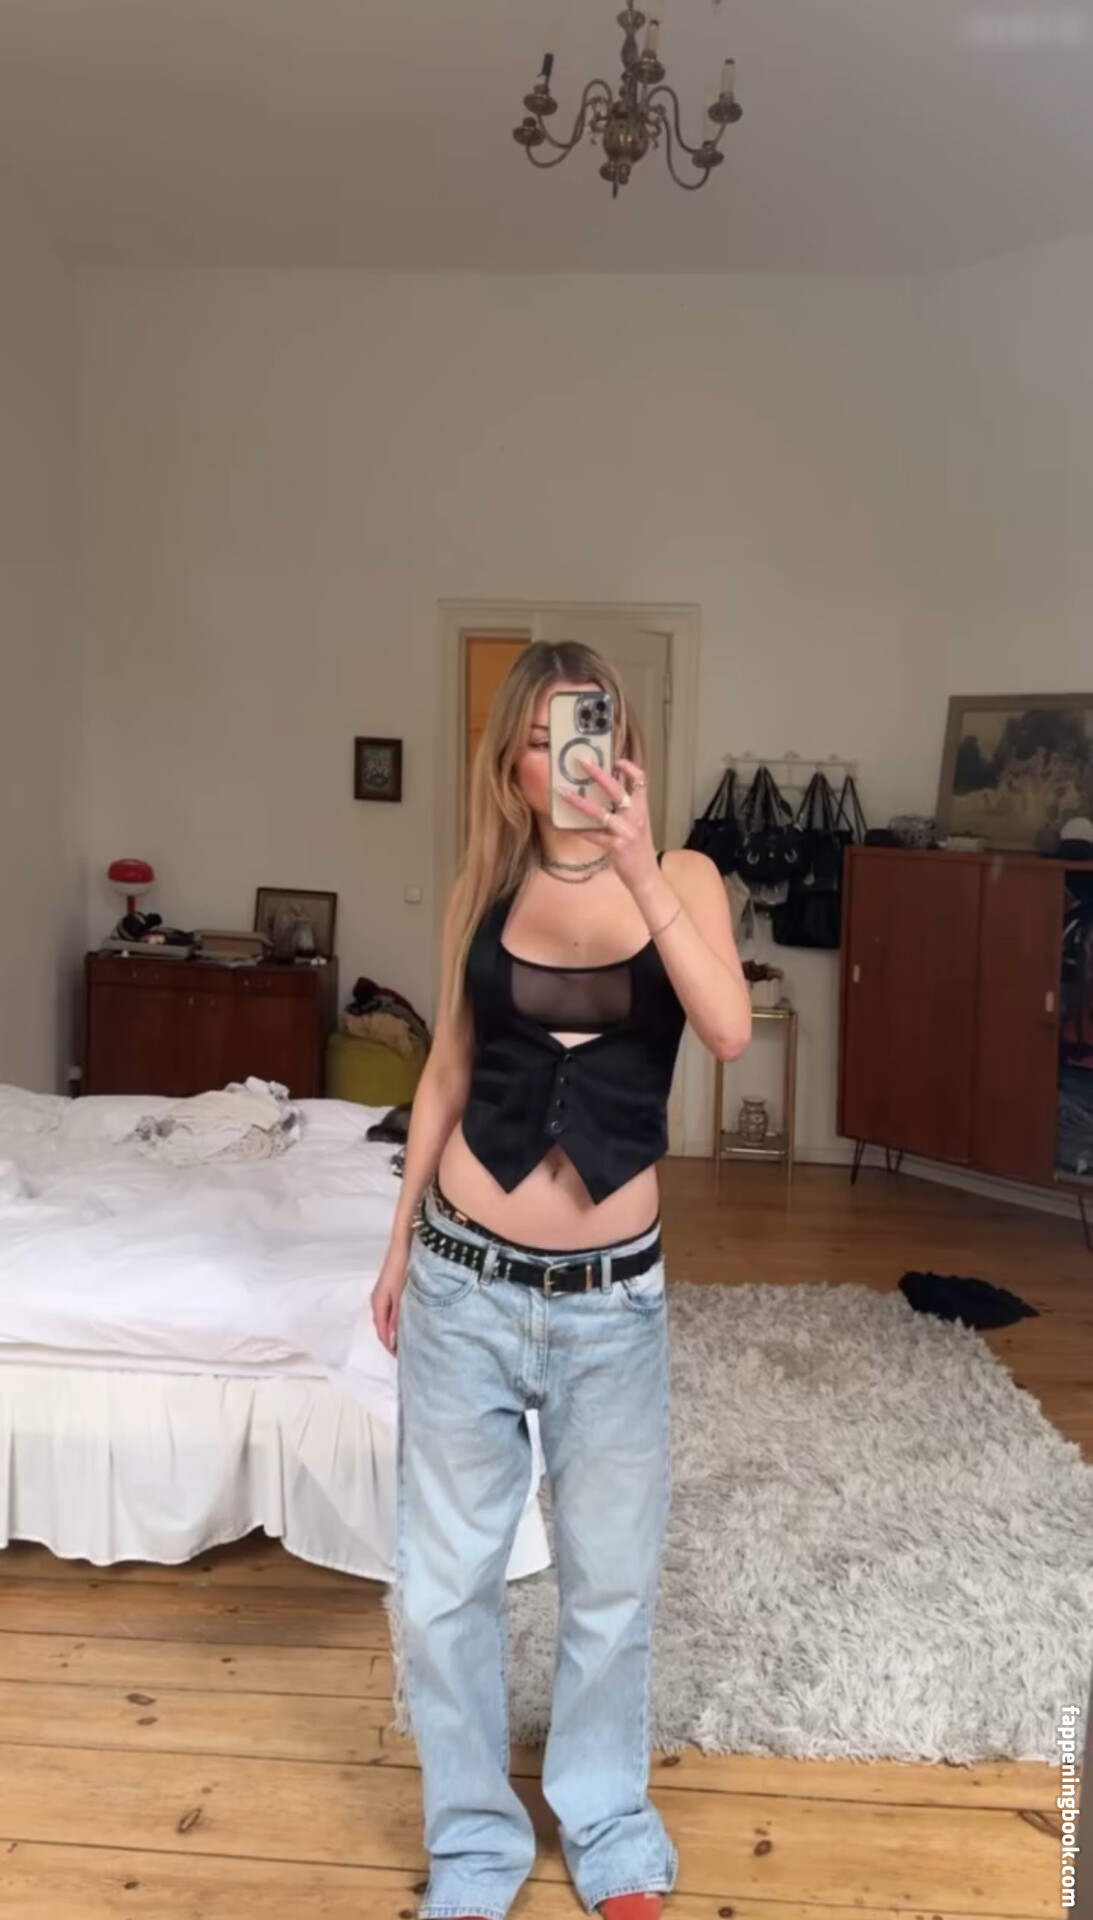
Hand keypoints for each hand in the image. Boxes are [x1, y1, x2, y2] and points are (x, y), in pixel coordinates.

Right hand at [371, 1242, 408, 1355]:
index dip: (391, 1347)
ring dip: (397, 1330)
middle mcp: (378, 1301)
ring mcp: (384, 1295)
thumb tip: (393, 1341)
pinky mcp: (391, 1289)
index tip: (403, 1358)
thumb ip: (397, 1319)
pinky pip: (393, 1310)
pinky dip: (399, 1319)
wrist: (403, 1244)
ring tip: (411, 1339)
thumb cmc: (402, 1267)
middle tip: (409, 1352)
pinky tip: (410, 1320)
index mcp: (378, 1304)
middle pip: (383, 1328)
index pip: (382, 1333)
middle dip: (394, 1341)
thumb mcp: (401, 1295)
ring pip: (388, 1319)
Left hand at [559, 755, 658, 893]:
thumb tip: (606, 795)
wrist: (646, 875)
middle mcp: (636, 817)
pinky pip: (592, 835)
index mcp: (642, 809)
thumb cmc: (639, 849)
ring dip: (579, 802)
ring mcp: (626, 831)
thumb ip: (627, 810)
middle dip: (598, 774)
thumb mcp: (638, 825)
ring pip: (599, 812)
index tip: (615, 759)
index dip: (629, 767)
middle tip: (582, 762)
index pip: (641, 781)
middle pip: (617, 789)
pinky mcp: (615, 846)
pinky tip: (563, 827)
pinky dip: (577, 830)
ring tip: (563, 793)